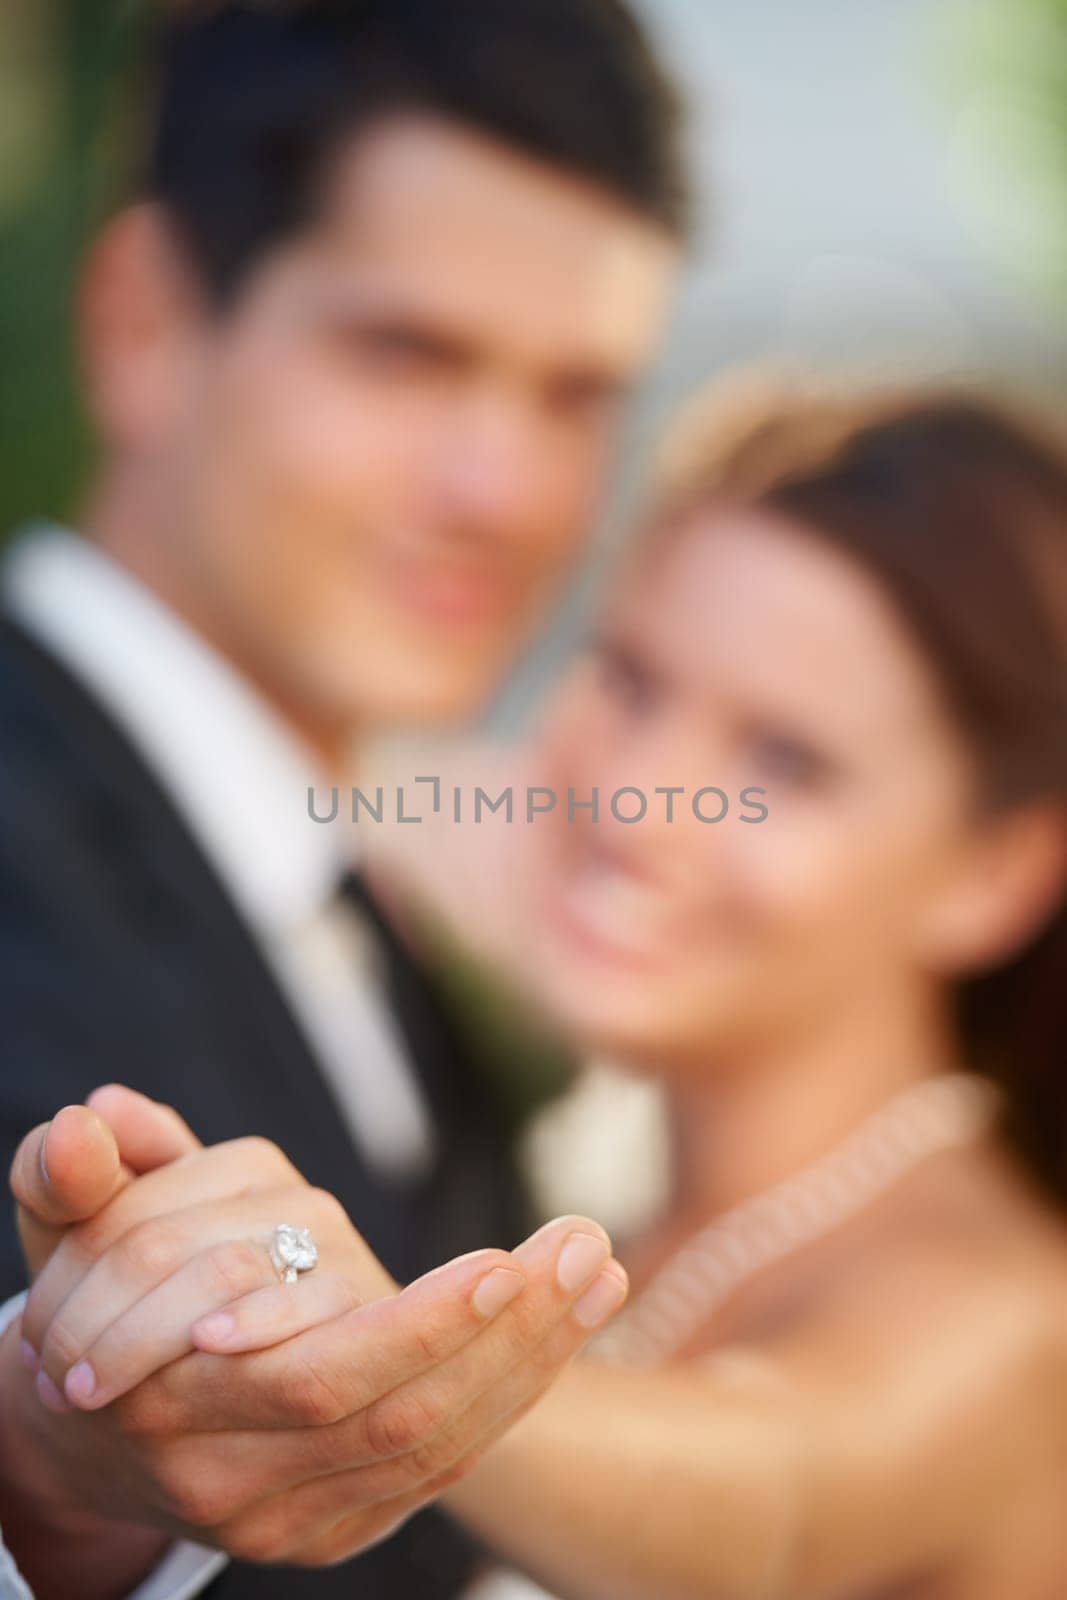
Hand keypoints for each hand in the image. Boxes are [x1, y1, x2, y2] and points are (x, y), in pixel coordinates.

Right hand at [8, 1091, 627, 1574]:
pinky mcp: (339, 1525)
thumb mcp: (65, 1237)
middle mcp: (234, 1482)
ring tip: (598, 1266)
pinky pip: (446, 1462)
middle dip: (502, 1336)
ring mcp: (293, 1516)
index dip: (414, 1329)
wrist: (84, 1435)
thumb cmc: (89, 1312)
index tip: (497, 1262)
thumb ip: (73, 1176)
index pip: (313, 1380)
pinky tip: (568, 1318)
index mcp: (168, 1409)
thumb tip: (95, 1115)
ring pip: (435, 1446)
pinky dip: (514, 1390)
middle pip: (396, 1420)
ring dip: (531, 1358)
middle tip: (583, 1246)